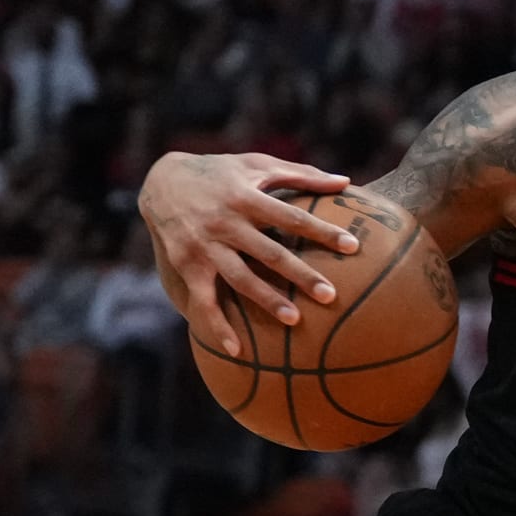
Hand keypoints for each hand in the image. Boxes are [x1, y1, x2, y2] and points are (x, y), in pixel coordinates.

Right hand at [140, 151, 357, 360]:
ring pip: (240, 278)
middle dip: (300, 274)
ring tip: (294, 320)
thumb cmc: (221, 173)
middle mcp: (226, 222)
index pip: (292, 217)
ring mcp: (205, 246)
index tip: (353, 247)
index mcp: (247, 197)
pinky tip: (237, 351)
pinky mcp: (187, 265)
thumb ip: (301, 173)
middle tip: (330, 296)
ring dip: (266, 300)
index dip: (322, 232)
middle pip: (270, 252)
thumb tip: (346, 182)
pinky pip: (204, 301)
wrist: (162, 180)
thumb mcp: (257, 164)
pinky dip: (218, 326)